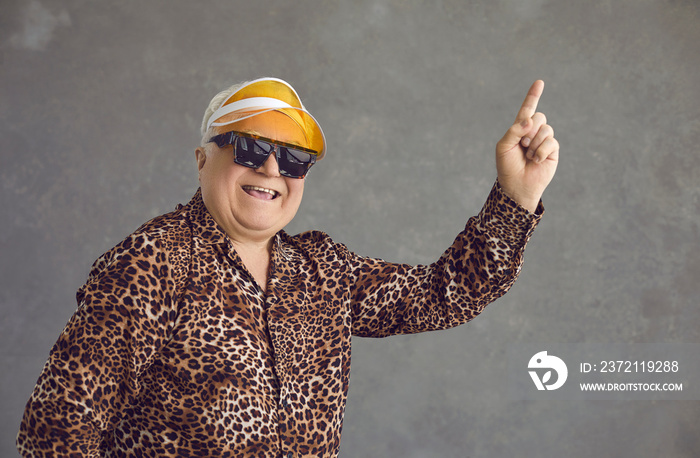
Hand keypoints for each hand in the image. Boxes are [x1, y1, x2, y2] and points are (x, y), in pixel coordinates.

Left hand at [495, 80, 558, 211]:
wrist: (517, 185)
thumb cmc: (507, 166)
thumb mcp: (504, 146)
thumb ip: (514, 130)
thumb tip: (530, 120)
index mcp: (520, 128)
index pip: (528, 109)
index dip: (533, 96)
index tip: (539, 82)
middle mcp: (533, 132)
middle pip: (539, 116)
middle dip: (530, 129)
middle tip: (523, 144)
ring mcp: (544, 141)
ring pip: (546, 128)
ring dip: (535, 143)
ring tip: (529, 155)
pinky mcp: (552, 151)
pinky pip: (551, 142)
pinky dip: (541, 151)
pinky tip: (536, 160)